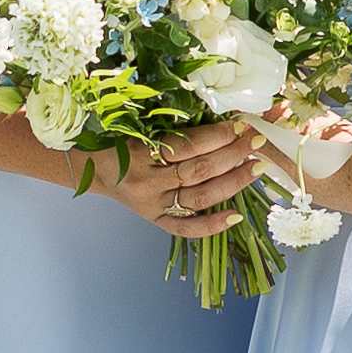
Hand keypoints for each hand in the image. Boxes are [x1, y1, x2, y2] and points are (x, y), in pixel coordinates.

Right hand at [112, 119, 265, 233]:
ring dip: (233, 182)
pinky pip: (186, 228)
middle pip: (198, 170)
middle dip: (232, 154)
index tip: (240, 125)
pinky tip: (237, 216)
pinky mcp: (157, 221)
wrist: (95, 170)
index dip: (217, 135)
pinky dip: (212, 225)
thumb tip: (223, 123)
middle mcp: (148, 182)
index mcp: (141, 153)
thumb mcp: (140, 129)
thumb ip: (174, 129)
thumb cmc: (121, 142)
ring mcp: (154, 205)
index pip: (187, 146)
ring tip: (256, 167)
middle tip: (256, 142)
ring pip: (200, 197)